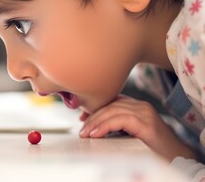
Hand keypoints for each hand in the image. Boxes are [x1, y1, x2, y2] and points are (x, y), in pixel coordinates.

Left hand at [79, 95, 196, 160]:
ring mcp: (145, 113)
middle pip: (110, 105)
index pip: (111, 101)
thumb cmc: (153, 147)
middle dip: (92, 117)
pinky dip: (105, 126)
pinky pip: (121, 120)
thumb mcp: (131, 133)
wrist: (177, 157)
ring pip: (113, 111)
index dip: (95, 109)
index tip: (82, 119)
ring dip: (95, 122)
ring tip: (85, 134)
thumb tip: (92, 128)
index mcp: (137, 106)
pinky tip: (96, 134)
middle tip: (81, 130)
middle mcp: (141, 105)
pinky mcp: (146, 123)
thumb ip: (117, 126)